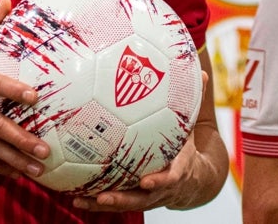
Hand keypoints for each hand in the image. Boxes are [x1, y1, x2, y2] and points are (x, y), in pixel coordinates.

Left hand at [73, 72, 221, 212]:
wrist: (192, 181)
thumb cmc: (186, 149)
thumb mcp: (192, 128)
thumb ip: (194, 102)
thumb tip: (203, 73)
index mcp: (177, 170)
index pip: (170, 178)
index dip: (159, 181)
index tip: (145, 181)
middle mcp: (160, 188)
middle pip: (141, 198)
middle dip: (122, 199)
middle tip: (104, 196)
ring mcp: (145, 197)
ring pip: (124, 203)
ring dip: (103, 204)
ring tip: (81, 200)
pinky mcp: (132, 198)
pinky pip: (113, 203)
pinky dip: (94, 203)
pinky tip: (75, 198)